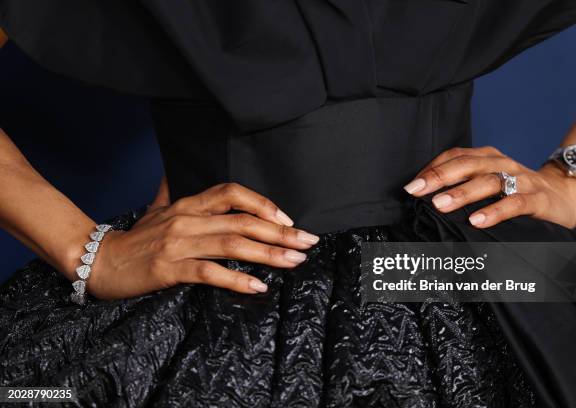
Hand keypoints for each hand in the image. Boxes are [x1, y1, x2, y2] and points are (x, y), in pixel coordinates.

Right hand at [87, 180, 318, 299]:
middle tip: (308, 242)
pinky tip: (259, 286)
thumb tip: (168, 172)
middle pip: (243, 220)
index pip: (232, 193)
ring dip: (269, 254)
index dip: (263, 204)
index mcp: (188, 204)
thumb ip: (168, 192)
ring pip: (233, 244)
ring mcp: (179, 243)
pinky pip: (210, 272)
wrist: (98, 261)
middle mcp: (188, 219)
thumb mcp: (154, 210)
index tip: (288, 219)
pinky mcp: (169, 268)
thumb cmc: (134, 239)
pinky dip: (237, 279)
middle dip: (280, 232)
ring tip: (295, 261)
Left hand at [403, 146, 575, 228]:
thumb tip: (424, 200)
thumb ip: (463, 186)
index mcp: (487, 158)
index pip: (455, 156)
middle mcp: (502, 164)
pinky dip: (494, 212)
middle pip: (467, 165)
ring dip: (462, 193)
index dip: (432, 169)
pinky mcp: (538, 199)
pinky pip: (515, 203)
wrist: (565, 194)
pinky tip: (476, 221)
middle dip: (440, 177)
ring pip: (488, 182)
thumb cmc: (516, 191)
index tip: (411, 186)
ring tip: (440, 204)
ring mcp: (521, 180)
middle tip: (417, 191)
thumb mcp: (489, 183)